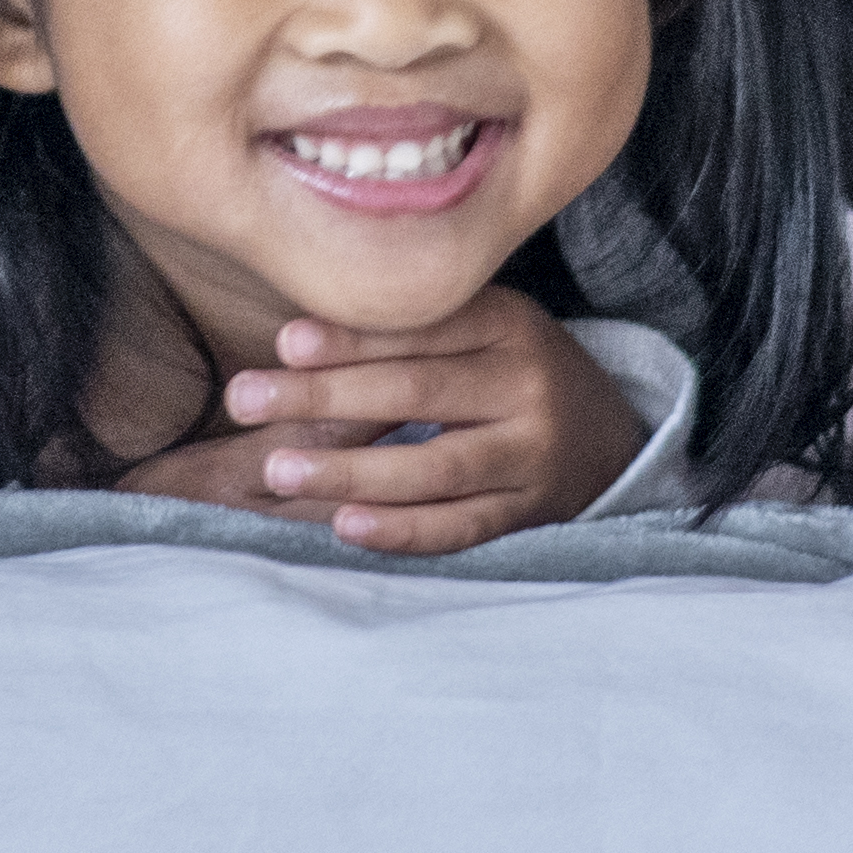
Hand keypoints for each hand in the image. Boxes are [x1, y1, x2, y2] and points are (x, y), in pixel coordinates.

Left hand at [110, 299, 641, 553]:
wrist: (609, 436)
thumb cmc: (510, 370)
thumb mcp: (482, 328)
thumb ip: (409, 331)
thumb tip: (291, 343)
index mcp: (509, 322)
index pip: (421, 329)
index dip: (352, 338)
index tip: (284, 344)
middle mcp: (526, 384)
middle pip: (415, 392)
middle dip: (322, 398)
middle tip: (243, 401)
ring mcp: (532, 454)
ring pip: (434, 467)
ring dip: (350, 471)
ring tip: (277, 472)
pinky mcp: (530, 512)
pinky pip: (460, 527)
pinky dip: (402, 530)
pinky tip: (346, 527)